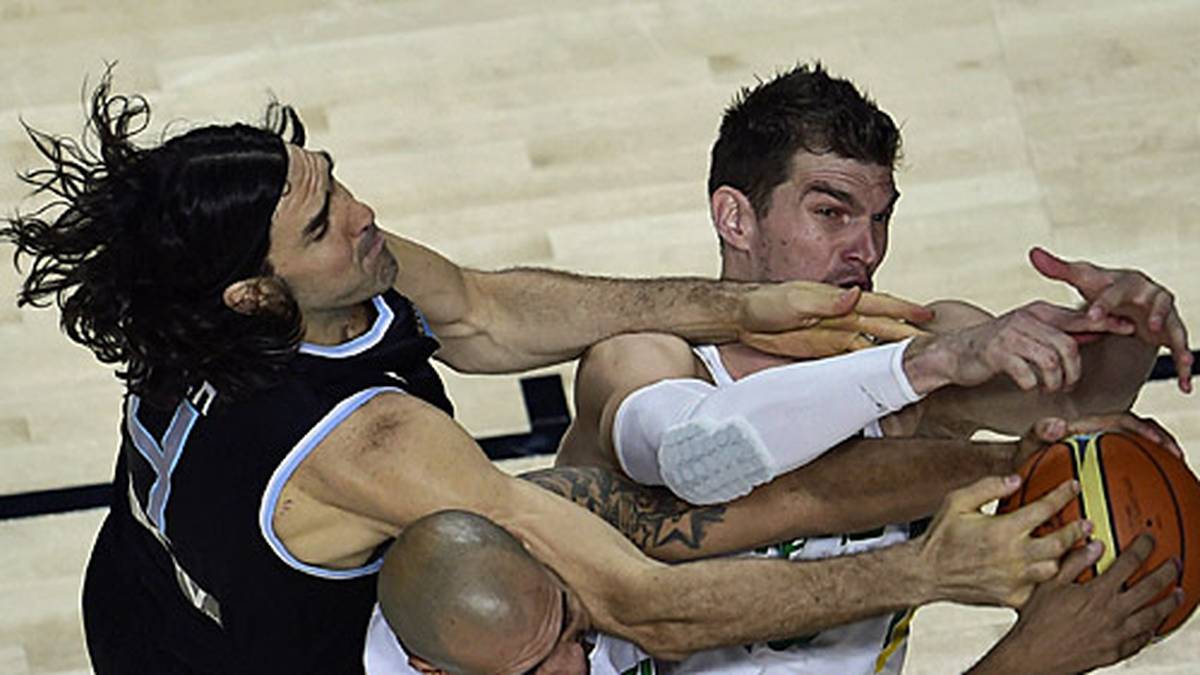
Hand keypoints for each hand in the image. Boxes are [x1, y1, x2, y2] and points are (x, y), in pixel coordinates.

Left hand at [739, 284, 932, 357]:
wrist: (742, 318)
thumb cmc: (766, 305)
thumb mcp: (794, 302)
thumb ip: (826, 302)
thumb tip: (855, 295)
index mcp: (839, 302)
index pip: (879, 305)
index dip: (905, 310)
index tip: (930, 316)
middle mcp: (843, 319)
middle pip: (883, 328)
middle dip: (910, 336)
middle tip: (937, 347)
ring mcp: (834, 336)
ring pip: (872, 347)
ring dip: (893, 355)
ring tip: (918, 366)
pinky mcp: (823, 353)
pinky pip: (853, 361)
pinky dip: (870, 368)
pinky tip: (883, 378)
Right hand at [904, 300, 1132, 394]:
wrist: (953, 354)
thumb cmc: (994, 348)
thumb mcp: (1028, 335)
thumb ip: (1058, 334)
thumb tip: (1093, 334)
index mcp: (1037, 312)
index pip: (1078, 317)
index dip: (1105, 324)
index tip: (1128, 329)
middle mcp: (1026, 318)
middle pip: (1068, 345)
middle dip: (1073, 370)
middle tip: (1067, 385)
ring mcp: (1010, 334)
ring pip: (1050, 360)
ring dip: (1054, 381)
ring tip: (1049, 388)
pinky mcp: (997, 353)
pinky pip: (1027, 373)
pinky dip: (1032, 385)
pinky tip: (1029, 387)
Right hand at [918, 475, 1088, 607]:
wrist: (926, 574)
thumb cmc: (940, 537)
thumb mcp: (957, 502)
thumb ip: (987, 487)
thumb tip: (1016, 479)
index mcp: (1003, 530)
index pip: (1044, 509)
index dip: (1062, 495)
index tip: (1073, 487)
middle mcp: (1014, 556)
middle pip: (1060, 542)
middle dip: (1077, 530)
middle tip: (1088, 523)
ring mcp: (1015, 580)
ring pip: (1055, 569)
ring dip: (1069, 557)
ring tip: (1081, 549)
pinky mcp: (1013, 598)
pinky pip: (1040, 588)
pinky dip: (1047, 579)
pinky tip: (1053, 571)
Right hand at [972, 535, 1182, 674]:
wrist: (1035, 656)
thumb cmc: (1037, 622)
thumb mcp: (1049, 585)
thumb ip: (1073, 563)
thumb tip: (1093, 546)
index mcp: (1097, 593)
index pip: (1129, 563)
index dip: (1143, 548)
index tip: (1149, 540)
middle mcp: (1113, 612)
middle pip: (1150, 588)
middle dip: (1167, 572)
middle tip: (1175, 564)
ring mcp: (1117, 634)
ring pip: (1153, 615)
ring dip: (1169, 602)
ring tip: (1177, 594)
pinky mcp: (1116, 652)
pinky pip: (1142, 640)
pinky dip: (1152, 630)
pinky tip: (1155, 625)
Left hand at [1014, 414, 1183, 470]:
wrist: (1016, 468)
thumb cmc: (1022, 456)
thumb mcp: (1026, 444)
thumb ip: (1038, 432)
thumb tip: (1057, 425)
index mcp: (1085, 426)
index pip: (1121, 420)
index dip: (1142, 428)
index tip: (1158, 441)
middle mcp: (1097, 435)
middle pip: (1137, 431)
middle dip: (1161, 440)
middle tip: (1178, 457)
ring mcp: (1100, 449)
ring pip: (1137, 448)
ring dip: (1157, 456)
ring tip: (1176, 471)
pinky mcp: (1100, 464)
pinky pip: (1126, 468)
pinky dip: (1142, 474)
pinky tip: (1154, 495)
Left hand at [1031, 246, 1193, 392]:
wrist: (1126, 297)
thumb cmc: (1102, 287)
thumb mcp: (1083, 279)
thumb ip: (1059, 269)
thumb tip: (1033, 253)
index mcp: (1129, 282)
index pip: (1116, 291)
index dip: (1104, 303)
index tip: (1092, 316)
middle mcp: (1152, 295)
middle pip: (1158, 303)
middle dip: (1157, 314)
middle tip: (1150, 327)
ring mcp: (1165, 314)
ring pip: (1176, 326)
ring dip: (1179, 341)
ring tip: (1182, 358)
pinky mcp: (1170, 332)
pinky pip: (1181, 349)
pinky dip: (1184, 366)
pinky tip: (1184, 384)